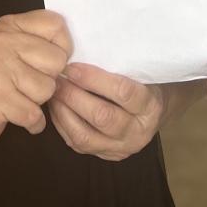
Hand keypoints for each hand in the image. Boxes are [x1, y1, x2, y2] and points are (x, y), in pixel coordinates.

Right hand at [0, 10, 72, 149]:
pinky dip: (32, 123)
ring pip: (48, 89)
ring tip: (18, 100)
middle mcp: (2, 41)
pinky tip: (18, 117)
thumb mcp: (7, 48)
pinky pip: (35, 114)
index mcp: (8, 26)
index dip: (61, 48)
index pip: (56, 25)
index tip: (46, 63)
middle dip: (49, 80)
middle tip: (27, 86)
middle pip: (57, 60)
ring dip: (38, 103)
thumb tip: (71, 53)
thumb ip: (35, 42)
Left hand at [49, 64, 165, 160]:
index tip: (72, 66)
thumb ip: (118, 65)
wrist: (153, 113)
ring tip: (53, 93)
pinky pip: (78, 145)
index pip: (122, 92)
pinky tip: (56, 108)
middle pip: (102, 117)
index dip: (93, 78)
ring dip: (64, 112)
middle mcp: (138, 132)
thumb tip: (80, 50)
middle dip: (74, 96)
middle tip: (57, 80)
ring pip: (85, 137)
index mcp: (151, 106)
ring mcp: (121, 149)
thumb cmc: (143, 83)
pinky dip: (63, 125)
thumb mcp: (140, 72)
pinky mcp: (105, 156)